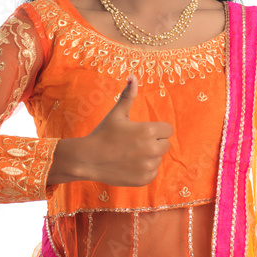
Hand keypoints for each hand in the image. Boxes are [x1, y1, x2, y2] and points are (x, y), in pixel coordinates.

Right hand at [81, 73, 172, 187]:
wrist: (88, 159)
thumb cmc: (103, 133)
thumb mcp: (117, 113)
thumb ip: (128, 95)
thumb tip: (133, 77)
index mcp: (149, 131)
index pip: (167, 130)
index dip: (156, 130)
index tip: (141, 131)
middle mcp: (152, 149)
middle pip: (165, 144)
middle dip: (154, 143)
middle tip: (135, 143)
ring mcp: (148, 166)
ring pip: (159, 158)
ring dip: (149, 156)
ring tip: (130, 154)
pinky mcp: (144, 179)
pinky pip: (153, 172)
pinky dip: (144, 170)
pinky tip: (129, 165)